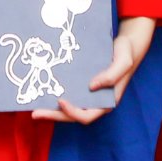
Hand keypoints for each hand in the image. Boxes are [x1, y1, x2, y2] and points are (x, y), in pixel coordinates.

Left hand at [33, 17, 155, 123]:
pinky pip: (70, 95)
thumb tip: (91, 86)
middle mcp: (96, 101)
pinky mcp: (83, 85)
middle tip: (35, 113)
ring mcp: (89, 94)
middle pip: (73, 116)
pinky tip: (44, 91)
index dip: (72, 112)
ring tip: (34, 107)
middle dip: (54, 116)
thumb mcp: (123, 62)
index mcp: (107, 101)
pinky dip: (57, 96)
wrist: (126, 44)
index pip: (87, 115)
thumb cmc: (126, 53)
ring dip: (52, 110)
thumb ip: (111, 75)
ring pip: (69, 108)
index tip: (60, 100)